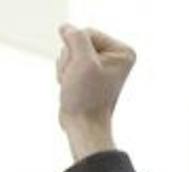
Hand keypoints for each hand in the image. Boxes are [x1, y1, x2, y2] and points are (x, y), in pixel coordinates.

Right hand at [55, 24, 133, 158]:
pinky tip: (73, 86)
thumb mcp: (83, 61)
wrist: (83, 125)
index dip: (77, 50)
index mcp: (123, 52)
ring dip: (67, 67)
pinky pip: (69, 61)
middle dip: (71, 59)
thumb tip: (67, 29)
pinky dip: (65, 72)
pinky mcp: (90, 73)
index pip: (87, 32)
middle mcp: (116, 57)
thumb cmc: (87, 99)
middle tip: (78, 80)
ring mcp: (103, 65)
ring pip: (71, 51)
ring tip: (76, 84)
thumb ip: (76, 37)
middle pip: (79, 41)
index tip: (84, 72)